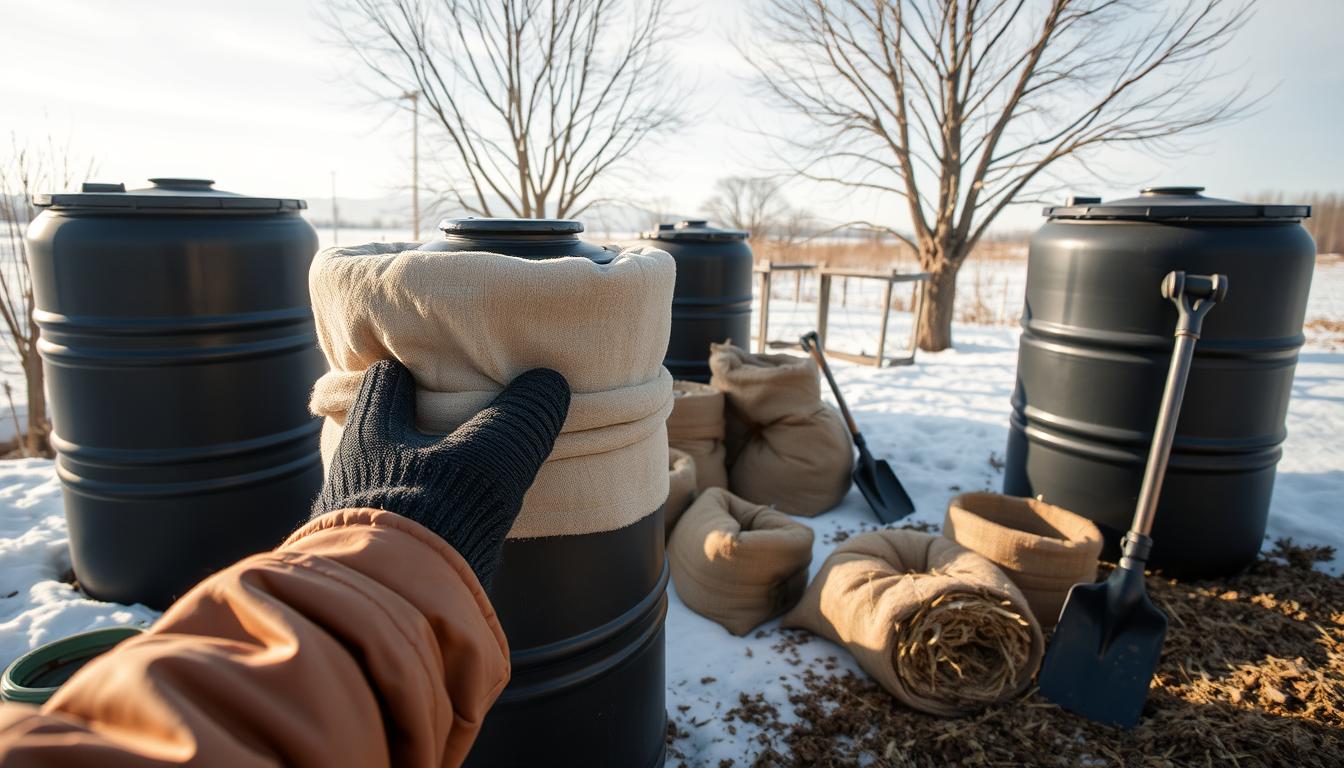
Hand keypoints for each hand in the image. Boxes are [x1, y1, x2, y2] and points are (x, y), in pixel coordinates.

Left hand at [313, 360, 569, 587]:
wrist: (391, 603)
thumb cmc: (435, 512)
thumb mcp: (491, 457)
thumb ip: (523, 417)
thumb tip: (549, 381)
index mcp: (373, 432)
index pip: (384, 380)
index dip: (407, 372)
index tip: (429, 371)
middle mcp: (352, 471)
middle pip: (380, 433)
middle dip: (408, 428)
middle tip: (447, 425)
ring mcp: (356, 518)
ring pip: (383, 481)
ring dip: (412, 479)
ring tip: (453, 481)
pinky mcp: (368, 559)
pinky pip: (391, 524)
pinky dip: (415, 520)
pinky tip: (448, 530)